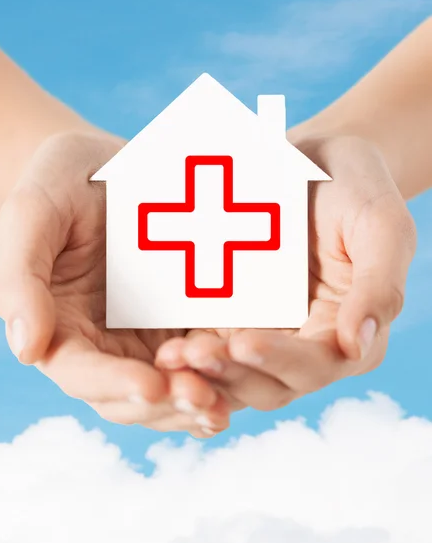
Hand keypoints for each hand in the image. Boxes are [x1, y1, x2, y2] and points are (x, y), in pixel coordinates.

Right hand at [0, 131, 230, 435]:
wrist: (109, 163)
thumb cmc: (62, 182)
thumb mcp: (33, 214)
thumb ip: (21, 280)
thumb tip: (25, 350)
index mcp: (62, 329)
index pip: (81, 373)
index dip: (113, 384)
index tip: (149, 385)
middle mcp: (104, 344)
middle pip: (129, 397)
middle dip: (166, 403)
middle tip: (203, 398)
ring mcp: (147, 336)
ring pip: (169, 388)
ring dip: (196, 401)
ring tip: (225, 401)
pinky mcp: (184, 320)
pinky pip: (204, 359)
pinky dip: (222, 376)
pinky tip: (248, 377)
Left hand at [156, 134, 416, 410]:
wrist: (311, 160)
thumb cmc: (354, 186)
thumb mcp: (380, 225)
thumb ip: (379, 286)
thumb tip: (357, 346)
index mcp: (346, 332)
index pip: (317, 365)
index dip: (281, 361)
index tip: (244, 342)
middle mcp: (304, 344)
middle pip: (269, 383)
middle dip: (232, 374)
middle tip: (193, 355)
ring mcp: (263, 334)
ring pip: (233, 375)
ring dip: (203, 375)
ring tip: (170, 357)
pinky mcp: (229, 318)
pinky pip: (208, 348)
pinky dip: (189, 357)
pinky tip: (162, 348)